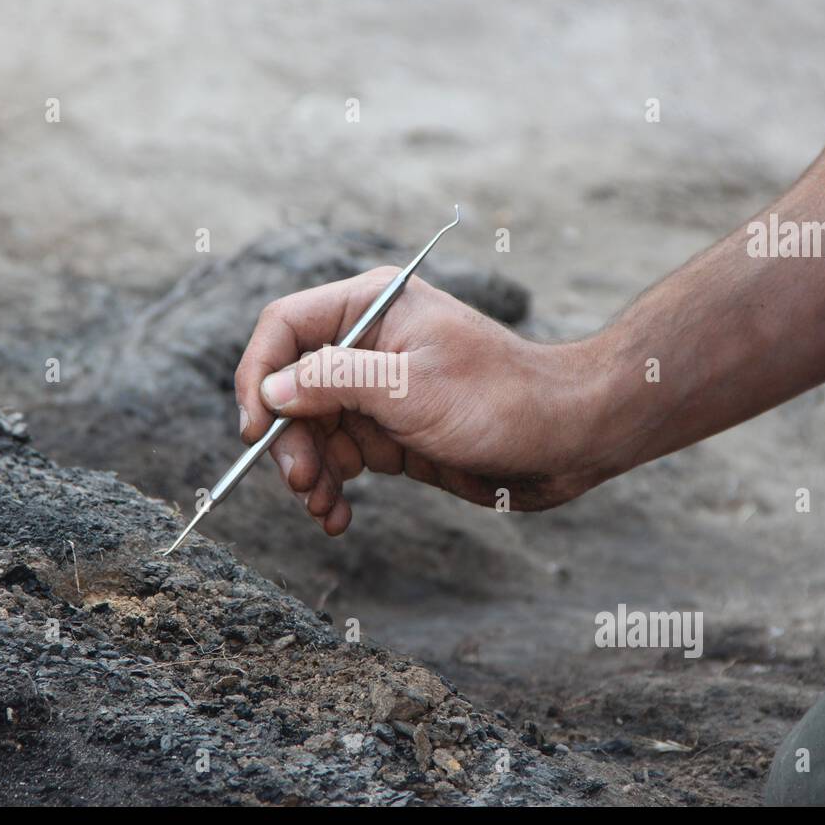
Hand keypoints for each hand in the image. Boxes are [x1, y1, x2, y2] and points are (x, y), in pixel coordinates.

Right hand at [234, 267, 609, 534]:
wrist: (568, 440)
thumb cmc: (501, 400)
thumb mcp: (410, 388)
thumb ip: (334, 382)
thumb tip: (272, 391)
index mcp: (371, 307)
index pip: (284, 328)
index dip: (260, 376)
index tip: (256, 429)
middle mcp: (368, 344)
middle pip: (292, 387)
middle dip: (289, 439)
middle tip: (302, 483)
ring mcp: (380, 390)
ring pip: (313, 430)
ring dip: (310, 473)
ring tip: (324, 509)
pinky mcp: (393, 432)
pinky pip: (343, 459)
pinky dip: (334, 489)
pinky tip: (338, 518)